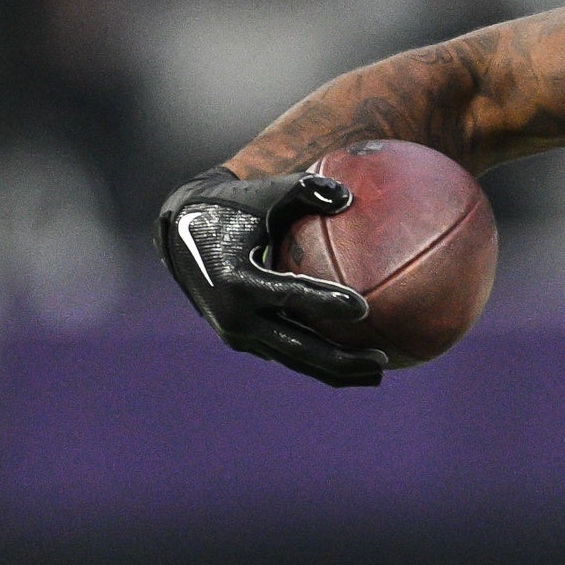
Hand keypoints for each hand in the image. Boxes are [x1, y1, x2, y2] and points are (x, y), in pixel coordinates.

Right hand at [157, 167, 390, 387]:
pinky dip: (318, 360)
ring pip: (294, 360)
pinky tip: (353, 361)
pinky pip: (286, 354)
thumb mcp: (263, 194)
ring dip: (336, 371)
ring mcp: (238, 335)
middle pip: (297, 348)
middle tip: (382, 360)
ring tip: (378, 374)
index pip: (289, 296)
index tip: (363, 309)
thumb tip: (350, 197)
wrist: (181, 237)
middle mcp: (236, 317)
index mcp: (238, 281)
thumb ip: (305, 190)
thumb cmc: (231, 209)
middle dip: (342, 360)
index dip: (325, 303)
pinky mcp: (243, 341)